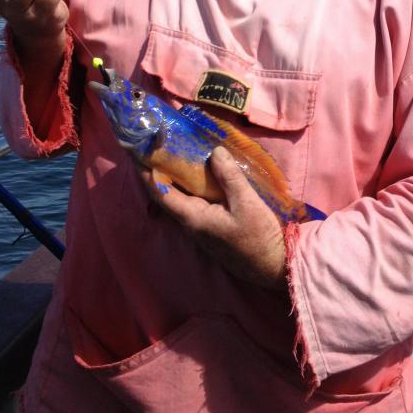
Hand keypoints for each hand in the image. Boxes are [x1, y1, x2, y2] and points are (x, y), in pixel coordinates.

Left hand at [140, 146, 286, 290]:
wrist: (273, 266)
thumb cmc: (258, 236)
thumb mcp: (246, 202)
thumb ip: (229, 176)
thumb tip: (214, 151)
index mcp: (193, 218)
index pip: (161, 193)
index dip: (147, 173)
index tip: (138, 152)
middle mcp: (191, 224)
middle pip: (167, 194)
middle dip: (158, 171)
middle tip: (156, 146)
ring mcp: (201, 227)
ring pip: (181, 198)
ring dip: (175, 177)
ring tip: (175, 153)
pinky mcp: (211, 227)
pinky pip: (194, 202)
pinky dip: (191, 185)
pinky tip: (200, 173)